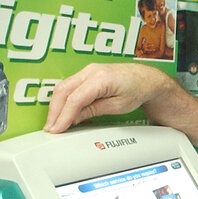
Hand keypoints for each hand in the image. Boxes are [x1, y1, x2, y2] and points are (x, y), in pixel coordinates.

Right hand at [43, 62, 170, 132]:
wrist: (146, 78)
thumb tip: (73, 118)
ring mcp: (88, 70)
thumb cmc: (138, 90)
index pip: (75, 99)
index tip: (57, 129)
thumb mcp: (118, 106)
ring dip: (56, 106)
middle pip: (63, 91)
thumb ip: (93, 110)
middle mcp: (92, 70)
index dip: (64, 116)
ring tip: (54, 123)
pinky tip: (62, 112)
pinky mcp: (87, 73)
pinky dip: (63, 99)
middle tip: (51, 129)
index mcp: (101, 78)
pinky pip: (69, 85)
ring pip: (63, 87)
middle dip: (54, 112)